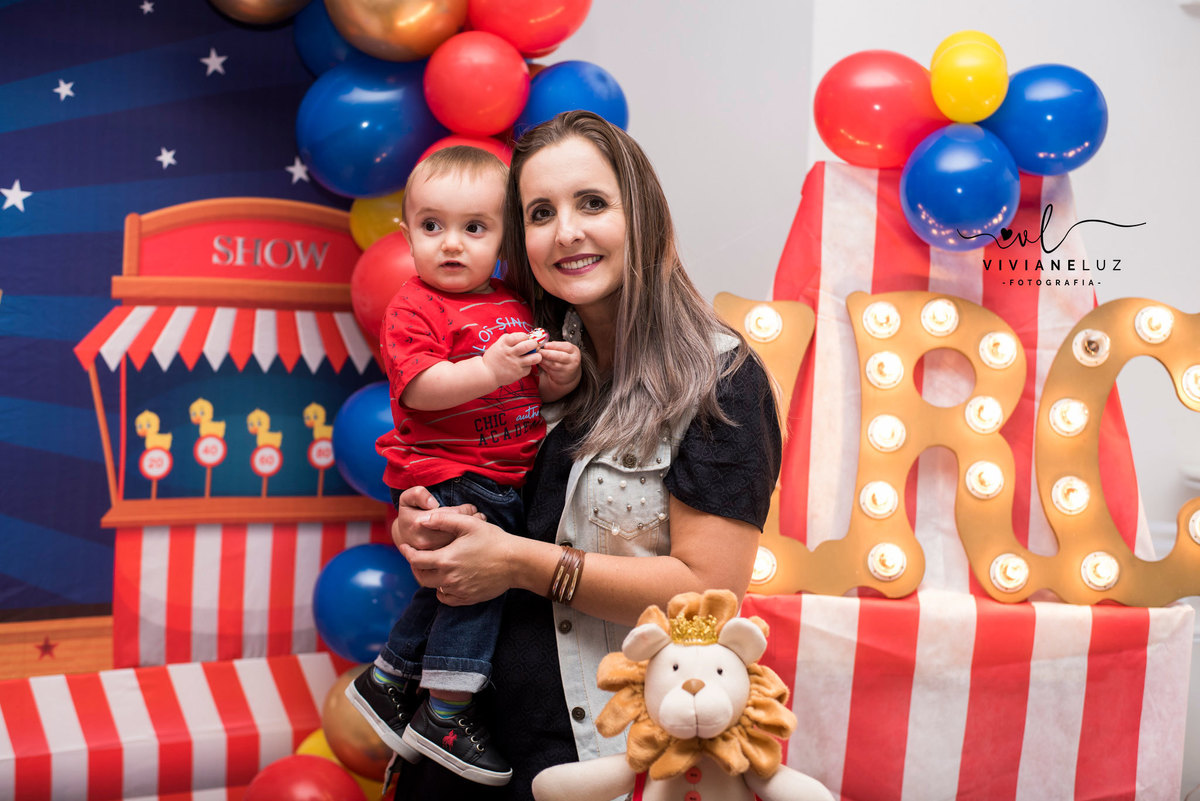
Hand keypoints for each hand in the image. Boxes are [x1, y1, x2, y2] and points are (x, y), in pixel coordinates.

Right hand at [391, 485, 483, 551]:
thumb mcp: (408, 499)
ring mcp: (429, 553)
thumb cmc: (410, 514)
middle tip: (480, 515)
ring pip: (456, 544)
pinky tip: (473, 536)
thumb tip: (432, 503)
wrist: (404, 535)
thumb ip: (417, 495)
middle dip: (470, 522)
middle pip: (454, 531)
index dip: (463, 510)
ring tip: (480, 524)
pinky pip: (455, 554)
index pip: (446, 515)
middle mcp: (423, 541)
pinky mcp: (435, 562)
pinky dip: (467, 545)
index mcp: (417, 523)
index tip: (471, 508)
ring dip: (471, 534)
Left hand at [398, 513, 513, 605]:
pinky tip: (446, 582)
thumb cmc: (493, 540)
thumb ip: (443, 520)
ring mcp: (458, 590)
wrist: (515, 562)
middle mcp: (449, 578)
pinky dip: (442, 591)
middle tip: (417, 557)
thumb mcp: (469, 523)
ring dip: (429, 578)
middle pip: (421, 577)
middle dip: (415, 566)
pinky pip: (447, 598)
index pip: (416, 560)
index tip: (405, 546)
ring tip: (432, 568)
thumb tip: (422, 519)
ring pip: (433, 588)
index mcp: (446, 559)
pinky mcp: (468, 598)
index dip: (407, 552)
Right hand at [482, 331, 541, 386]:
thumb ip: (508, 339)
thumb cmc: (493, 358)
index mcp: (504, 344)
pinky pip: (529, 368)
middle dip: (534, 343)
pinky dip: (529, 366)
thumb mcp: (497, 344)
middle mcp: (510, 353)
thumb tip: (522, 336)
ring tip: (536, 355)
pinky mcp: (518, 373)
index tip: (525, 338)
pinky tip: (525, 365)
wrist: (486, 374)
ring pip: (533, 358)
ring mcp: (515, 364)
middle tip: (534, 344)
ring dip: (537, 356)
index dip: (525, 336)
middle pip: (528, 346)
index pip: (519, 336)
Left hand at [538, 341, 581, 399]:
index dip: (555, 345)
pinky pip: (550, 370)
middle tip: (539, 351)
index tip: (546, 345)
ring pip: (554, 364)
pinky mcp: (561, 376)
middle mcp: (573, 360)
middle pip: (560, 356)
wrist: (569, 374)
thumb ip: (556, 346)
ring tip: (537, 356)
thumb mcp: (565, 350)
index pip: (566, 347)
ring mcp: (568, 369)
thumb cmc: (565, 358)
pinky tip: (540, 362)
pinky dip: (544, 365)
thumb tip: (543, 343)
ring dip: (544, 360)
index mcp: (574, 351)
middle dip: (548, 353)